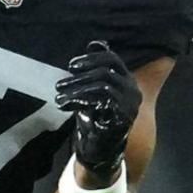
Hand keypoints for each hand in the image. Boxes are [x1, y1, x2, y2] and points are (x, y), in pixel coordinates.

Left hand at [56, 41, 139, 178]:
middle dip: (79, 76)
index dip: (91, 58)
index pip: (112, 59)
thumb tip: (95, 43)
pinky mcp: (122, 118)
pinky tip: (66, 105)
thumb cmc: (96, 117)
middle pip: (106, 71)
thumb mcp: (94, 91)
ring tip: (60, 96)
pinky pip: (101, 101)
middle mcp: (133, 91)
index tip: (71, 65)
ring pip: (102, 84)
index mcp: (127, 81)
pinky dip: (80, 100)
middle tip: (60, 84)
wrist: (101, 150)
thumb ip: (95, 70)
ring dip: (76, 89)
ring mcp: (130, 105)